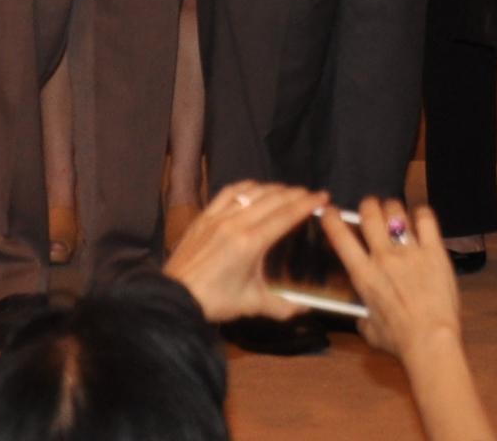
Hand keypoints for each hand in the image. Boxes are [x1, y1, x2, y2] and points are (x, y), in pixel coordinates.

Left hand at [163, 180, 325, 323]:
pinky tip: (255, 189)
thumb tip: (305, 309)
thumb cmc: (214, 301)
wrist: (173, 297)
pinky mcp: (204, 217)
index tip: (324, 197)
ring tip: (287, 192)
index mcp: (252, 242)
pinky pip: (229, 192)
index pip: (287, 215)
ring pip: (253, 192)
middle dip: (296, 194)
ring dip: (274, 189)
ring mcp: (219, 217)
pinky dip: (247, 187)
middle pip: (274, 199)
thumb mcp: (251, 304)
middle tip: (311, 195)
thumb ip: (282, 305)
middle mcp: (237, 223)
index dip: (308, 203)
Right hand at [320, 196, 463, 362]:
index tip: (330, 211)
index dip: (333, 219)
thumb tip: (363, 314)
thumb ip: (363, 315)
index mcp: (363, 276)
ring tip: (393, 209)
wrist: (430, 338)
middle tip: (370, 207)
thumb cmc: (398, 339)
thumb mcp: (369, 329)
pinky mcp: (435, 251)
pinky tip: (420, 216)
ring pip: (397, 212)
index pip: (341, 238)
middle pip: (370, 214)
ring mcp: (410, 252)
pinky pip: (426, 220)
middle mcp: (384, 258)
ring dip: (392, 207)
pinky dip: (421, 213)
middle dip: (368, 205)